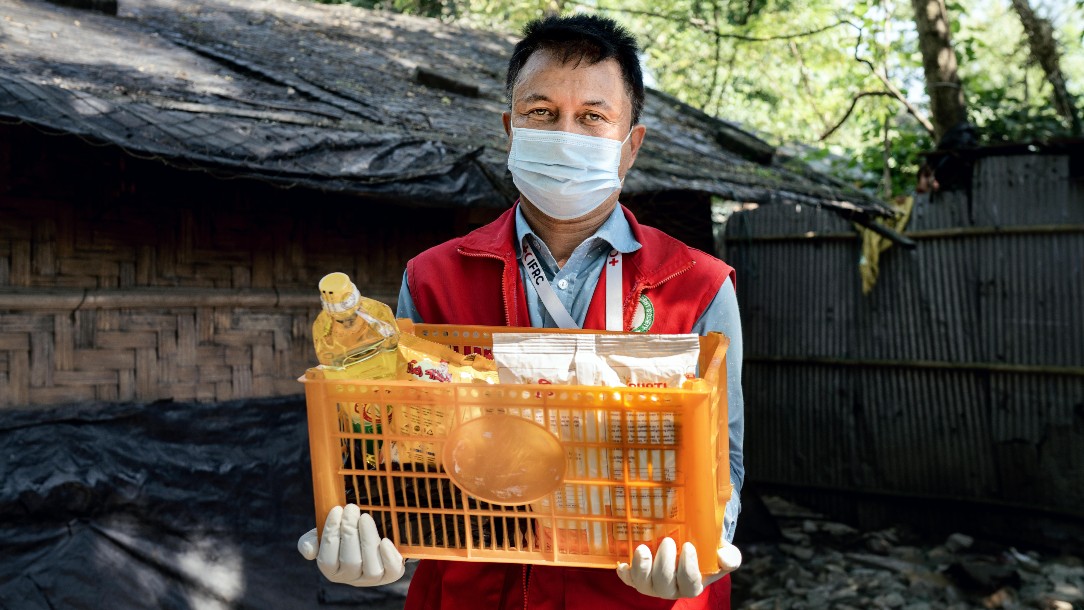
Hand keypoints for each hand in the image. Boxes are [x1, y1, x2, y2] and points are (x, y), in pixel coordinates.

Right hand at [297, 504, 404, 586]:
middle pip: (350, 561)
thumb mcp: (323, 534)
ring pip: (371, 567)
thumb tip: (308, 549)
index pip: (327, 559)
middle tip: (351, 508)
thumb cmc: (343, 535)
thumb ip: (310, 540)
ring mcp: (371, 578)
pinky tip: (385, 540)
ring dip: (368, 539)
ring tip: (365, 517)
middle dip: (349, 532)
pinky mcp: (390, 574)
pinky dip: (389, 557)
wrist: (368, 536)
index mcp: (332, 570)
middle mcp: (350, 577)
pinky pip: (391, 571)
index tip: (336, 510)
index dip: (330, 534)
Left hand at [615, 538, 741, 599]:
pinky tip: (622, 563)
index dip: (688, 569)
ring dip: (641, 568)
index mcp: (692, 586)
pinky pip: (627, 579)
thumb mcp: (723, 553)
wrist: (688, 543)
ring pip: (643, 585)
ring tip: (643, 548)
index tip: (689, 546)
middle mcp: (670, 589)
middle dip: (664, 564)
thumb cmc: (706, 551)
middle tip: (669, 541)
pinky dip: (624, 573)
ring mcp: (651, 584)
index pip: (689, 584)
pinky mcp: (636, 576)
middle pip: (664, 585)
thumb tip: (723, 557)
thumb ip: (729, 557)